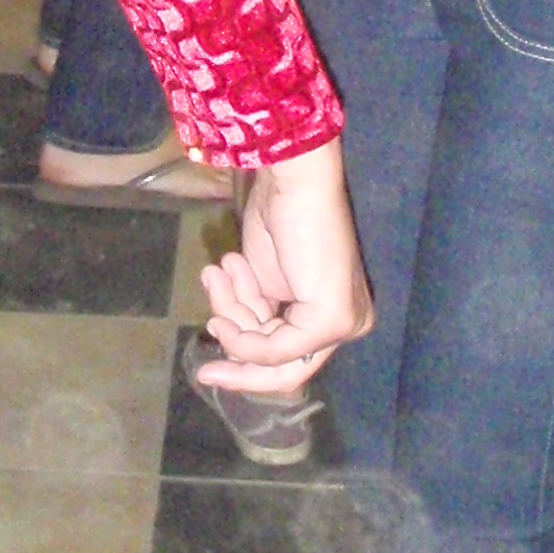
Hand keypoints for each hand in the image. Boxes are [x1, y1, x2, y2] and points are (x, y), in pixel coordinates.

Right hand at [194, 138, 371, 394]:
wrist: (293, 181)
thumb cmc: (280, 217)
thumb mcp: (262, 283)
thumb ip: (257, 318)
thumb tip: (231, 345)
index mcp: (336, 315)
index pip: (290, 360)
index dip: (246, 366)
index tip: (207, 365)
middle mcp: (350, 324)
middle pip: (286, 371)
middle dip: (238, 365)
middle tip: (203, 367)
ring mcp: (346, 324)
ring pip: (273, 357)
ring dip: (233, 318)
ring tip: (221, 270)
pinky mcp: (332, 320)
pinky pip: (275, 348)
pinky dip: (242, 334)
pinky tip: (226, 289)